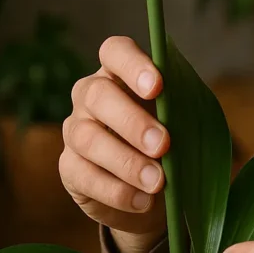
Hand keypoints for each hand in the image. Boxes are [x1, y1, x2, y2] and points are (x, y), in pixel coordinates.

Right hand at [60, 36, 169, 252]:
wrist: (154, 187)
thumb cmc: (173, 138)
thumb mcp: (184, 119)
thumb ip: (182, 110)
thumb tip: (184, 118)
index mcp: (120, 71)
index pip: (115, 51)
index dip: (133, 65)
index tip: (158, 87)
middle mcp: (90, 94)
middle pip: (98, 95)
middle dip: (133, 121)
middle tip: (164, 145)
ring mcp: (75, 130)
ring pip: (88, 138)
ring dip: (126, 161)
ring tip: (158, 181)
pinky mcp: (69, 167)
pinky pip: (84, 176)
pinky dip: (117, 191)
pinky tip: (144, 201)